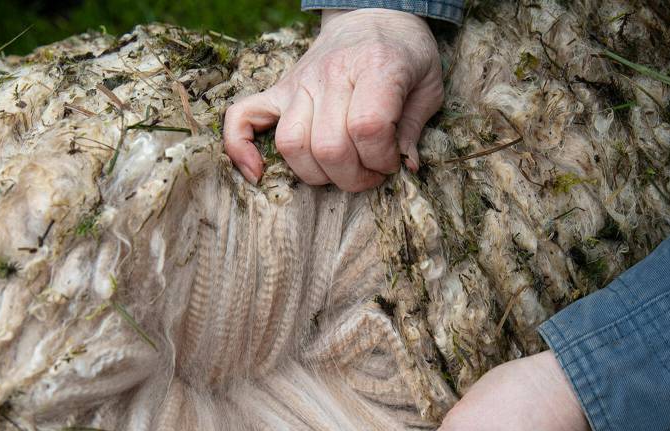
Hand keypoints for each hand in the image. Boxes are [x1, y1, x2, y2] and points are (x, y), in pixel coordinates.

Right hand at [223, 9, 442, 190]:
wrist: (373, 15)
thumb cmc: (404, 54)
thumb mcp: (429, 85)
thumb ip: (415, 127)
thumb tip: (404, 166)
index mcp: (375, 67)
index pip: (367, 129)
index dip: (381, 158)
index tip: (392, 161)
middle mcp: (331, 75)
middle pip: (328, 146)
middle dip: (354, 175)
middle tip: (371, 171)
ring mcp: (299, 83)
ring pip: (291, 144)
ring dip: (317, 173)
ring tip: (341, 170)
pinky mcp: (279, 91)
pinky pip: (242, 118)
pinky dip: (240, 149)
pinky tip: (256, 173)